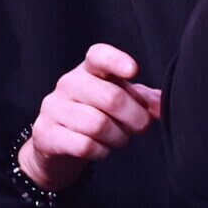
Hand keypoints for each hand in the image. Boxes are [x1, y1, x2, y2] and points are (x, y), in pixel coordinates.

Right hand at [20, 43, 163, 194]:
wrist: (56, 143)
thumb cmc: (95, 115)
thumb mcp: (121, 102)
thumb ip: (144, 100)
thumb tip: (162, 106)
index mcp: (89, 70)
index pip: (98, 56)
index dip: (116, 60)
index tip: (134, 71)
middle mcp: (68, 84)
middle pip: (111, 98)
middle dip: (135, 117)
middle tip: (141, 127)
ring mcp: (53, 108)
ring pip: (98, 125)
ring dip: (118, 137)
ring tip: (119, 138)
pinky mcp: (45, 133)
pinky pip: (84, 145)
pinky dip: (101, 151)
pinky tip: (101, 149)